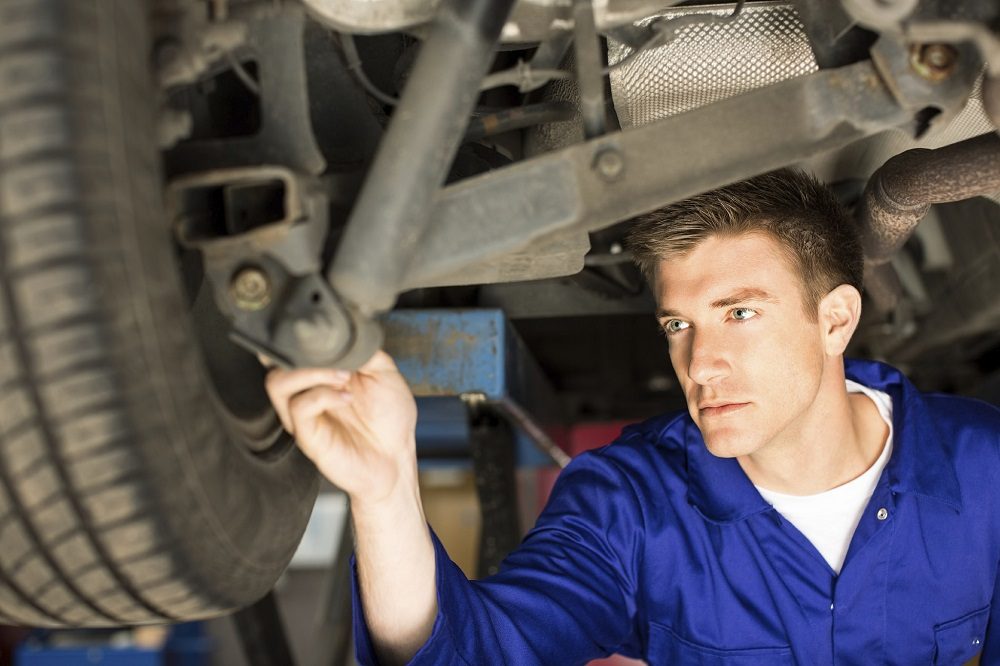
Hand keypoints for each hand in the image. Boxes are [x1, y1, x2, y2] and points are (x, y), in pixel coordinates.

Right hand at [263, 350, 418, 504]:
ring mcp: (302, 416)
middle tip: (341, 362)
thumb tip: (341, 333)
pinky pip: (299, 408)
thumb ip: (362, 350)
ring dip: (311, 373)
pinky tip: (347, 398)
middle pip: (275, 362)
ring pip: (277, 383)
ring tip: (344, 378)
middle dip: (306, 354)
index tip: (328, 335)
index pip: (290, 349)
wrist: (397, 456)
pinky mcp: (307, 436)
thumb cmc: (389, 417)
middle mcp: (305, 393)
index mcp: (318, 376)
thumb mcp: (384, 370)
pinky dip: (323, 396)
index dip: (302, 338)